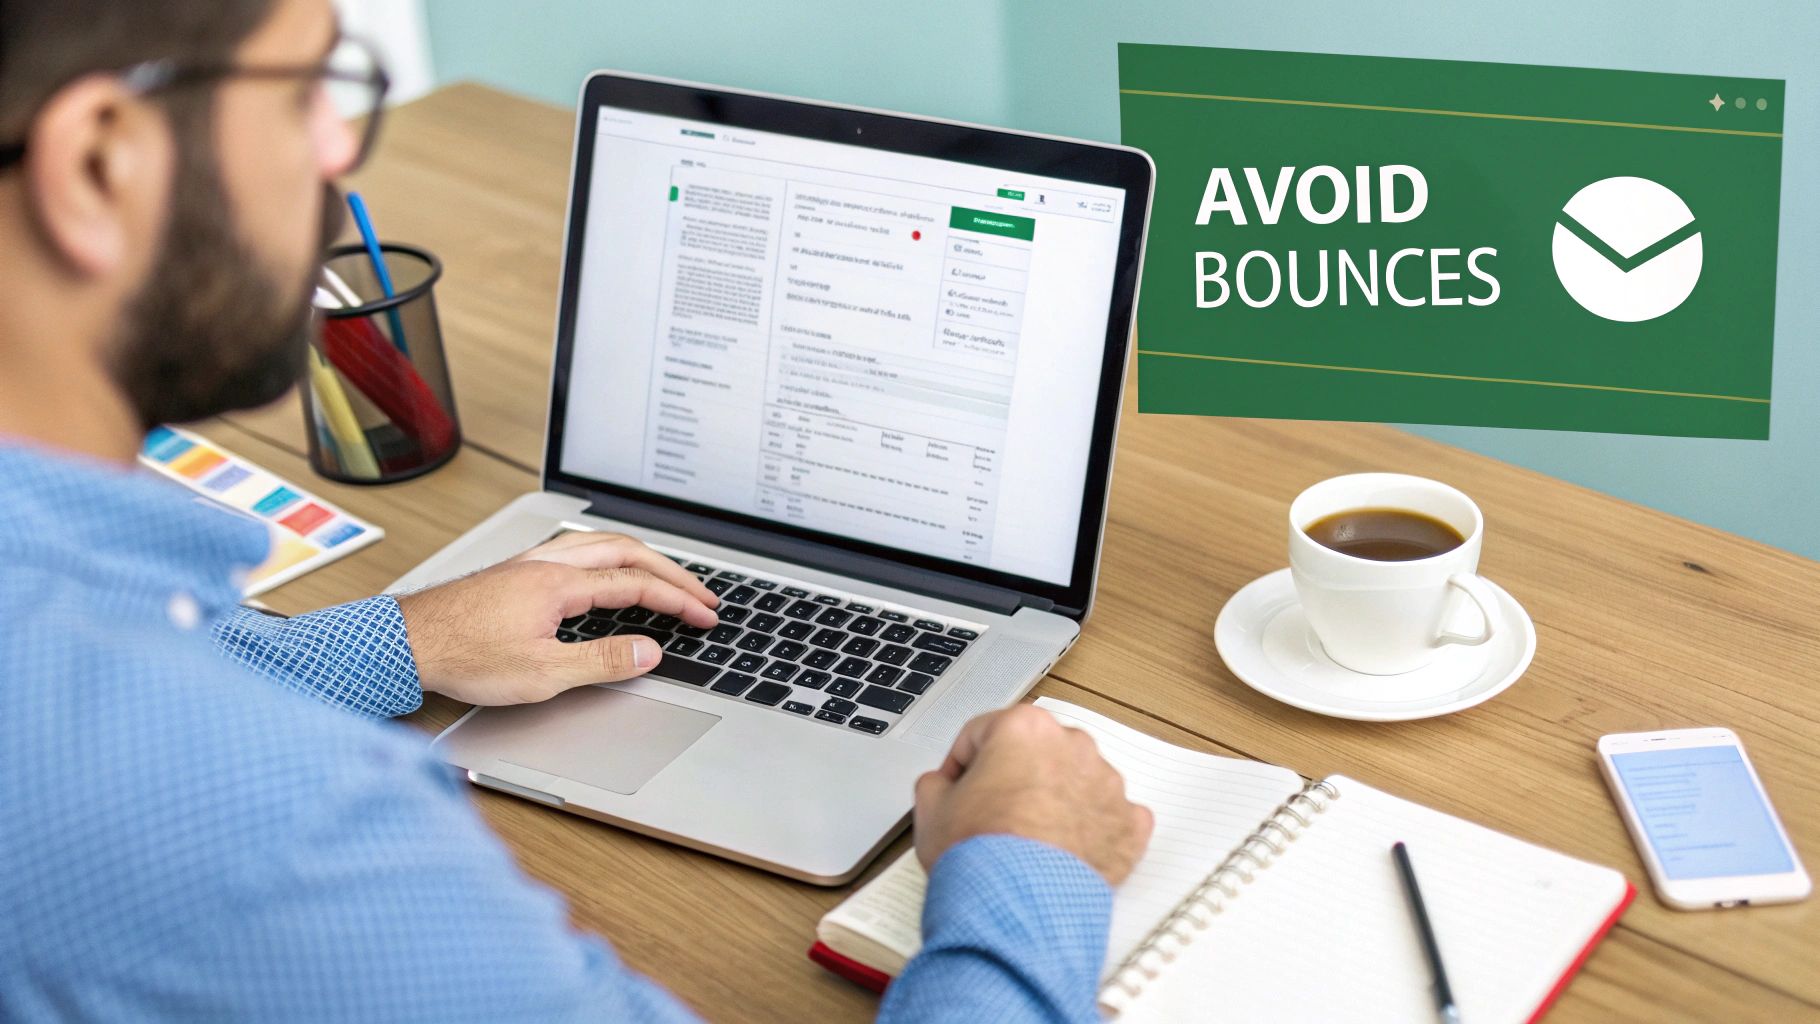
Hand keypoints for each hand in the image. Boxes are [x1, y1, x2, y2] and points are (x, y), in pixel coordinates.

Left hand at [394, 532, 719, 705]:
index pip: (636, 583)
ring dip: (640, 558)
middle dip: (671, 572)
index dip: (678, 600)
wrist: (404, 644)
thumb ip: (602, 660)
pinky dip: (608, 556)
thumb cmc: (462, 656)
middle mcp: (547, 564)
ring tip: (665, 576)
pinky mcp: (514, 573)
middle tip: (701, 594)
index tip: (705, 615)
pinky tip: (605, 572)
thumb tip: (648, 651)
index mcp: (559, 583)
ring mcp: (529, 564)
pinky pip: (576, 550)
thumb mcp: (543, 673)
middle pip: (626, 551)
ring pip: (599, 544)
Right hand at [913, 704, 1153, 884]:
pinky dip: (1093, 831)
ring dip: (1055, 801)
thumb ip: (936, 782)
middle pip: (1035, 753)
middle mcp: (1072, 746)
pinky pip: (1111, 817)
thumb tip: (943, 785)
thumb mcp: (930, 809)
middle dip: (1015, 778)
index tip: (958, 786)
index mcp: (1024, 728)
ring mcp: (1107, 784)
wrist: (1017, 906)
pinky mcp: (1129, 824)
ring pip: (1075, 782)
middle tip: (993, 815)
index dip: (962, 764)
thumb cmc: (980, 855)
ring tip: (1028, 840)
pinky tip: (1066, 851)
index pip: (983, 734)